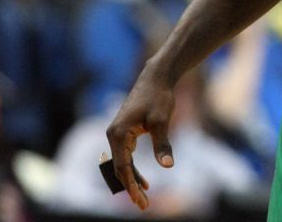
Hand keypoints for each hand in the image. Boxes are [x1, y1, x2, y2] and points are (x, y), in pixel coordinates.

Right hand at [105, 70, 175, 210]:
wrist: (156, 78)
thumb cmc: (159, 97)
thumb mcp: (162, 121)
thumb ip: (162, 144)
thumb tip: (168, 166)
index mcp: (118, 134)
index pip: (123, 167)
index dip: (131, 185)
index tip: (139, 200)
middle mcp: (113, 135)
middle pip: (120, 168)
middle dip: (131, 187)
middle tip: (143, 205)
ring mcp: (117, 133)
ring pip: (122, 163)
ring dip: (132, 180)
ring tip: (145, 196)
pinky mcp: (124, 132)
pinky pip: (126, 156)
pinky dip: (133, 169)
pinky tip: (144, 180)